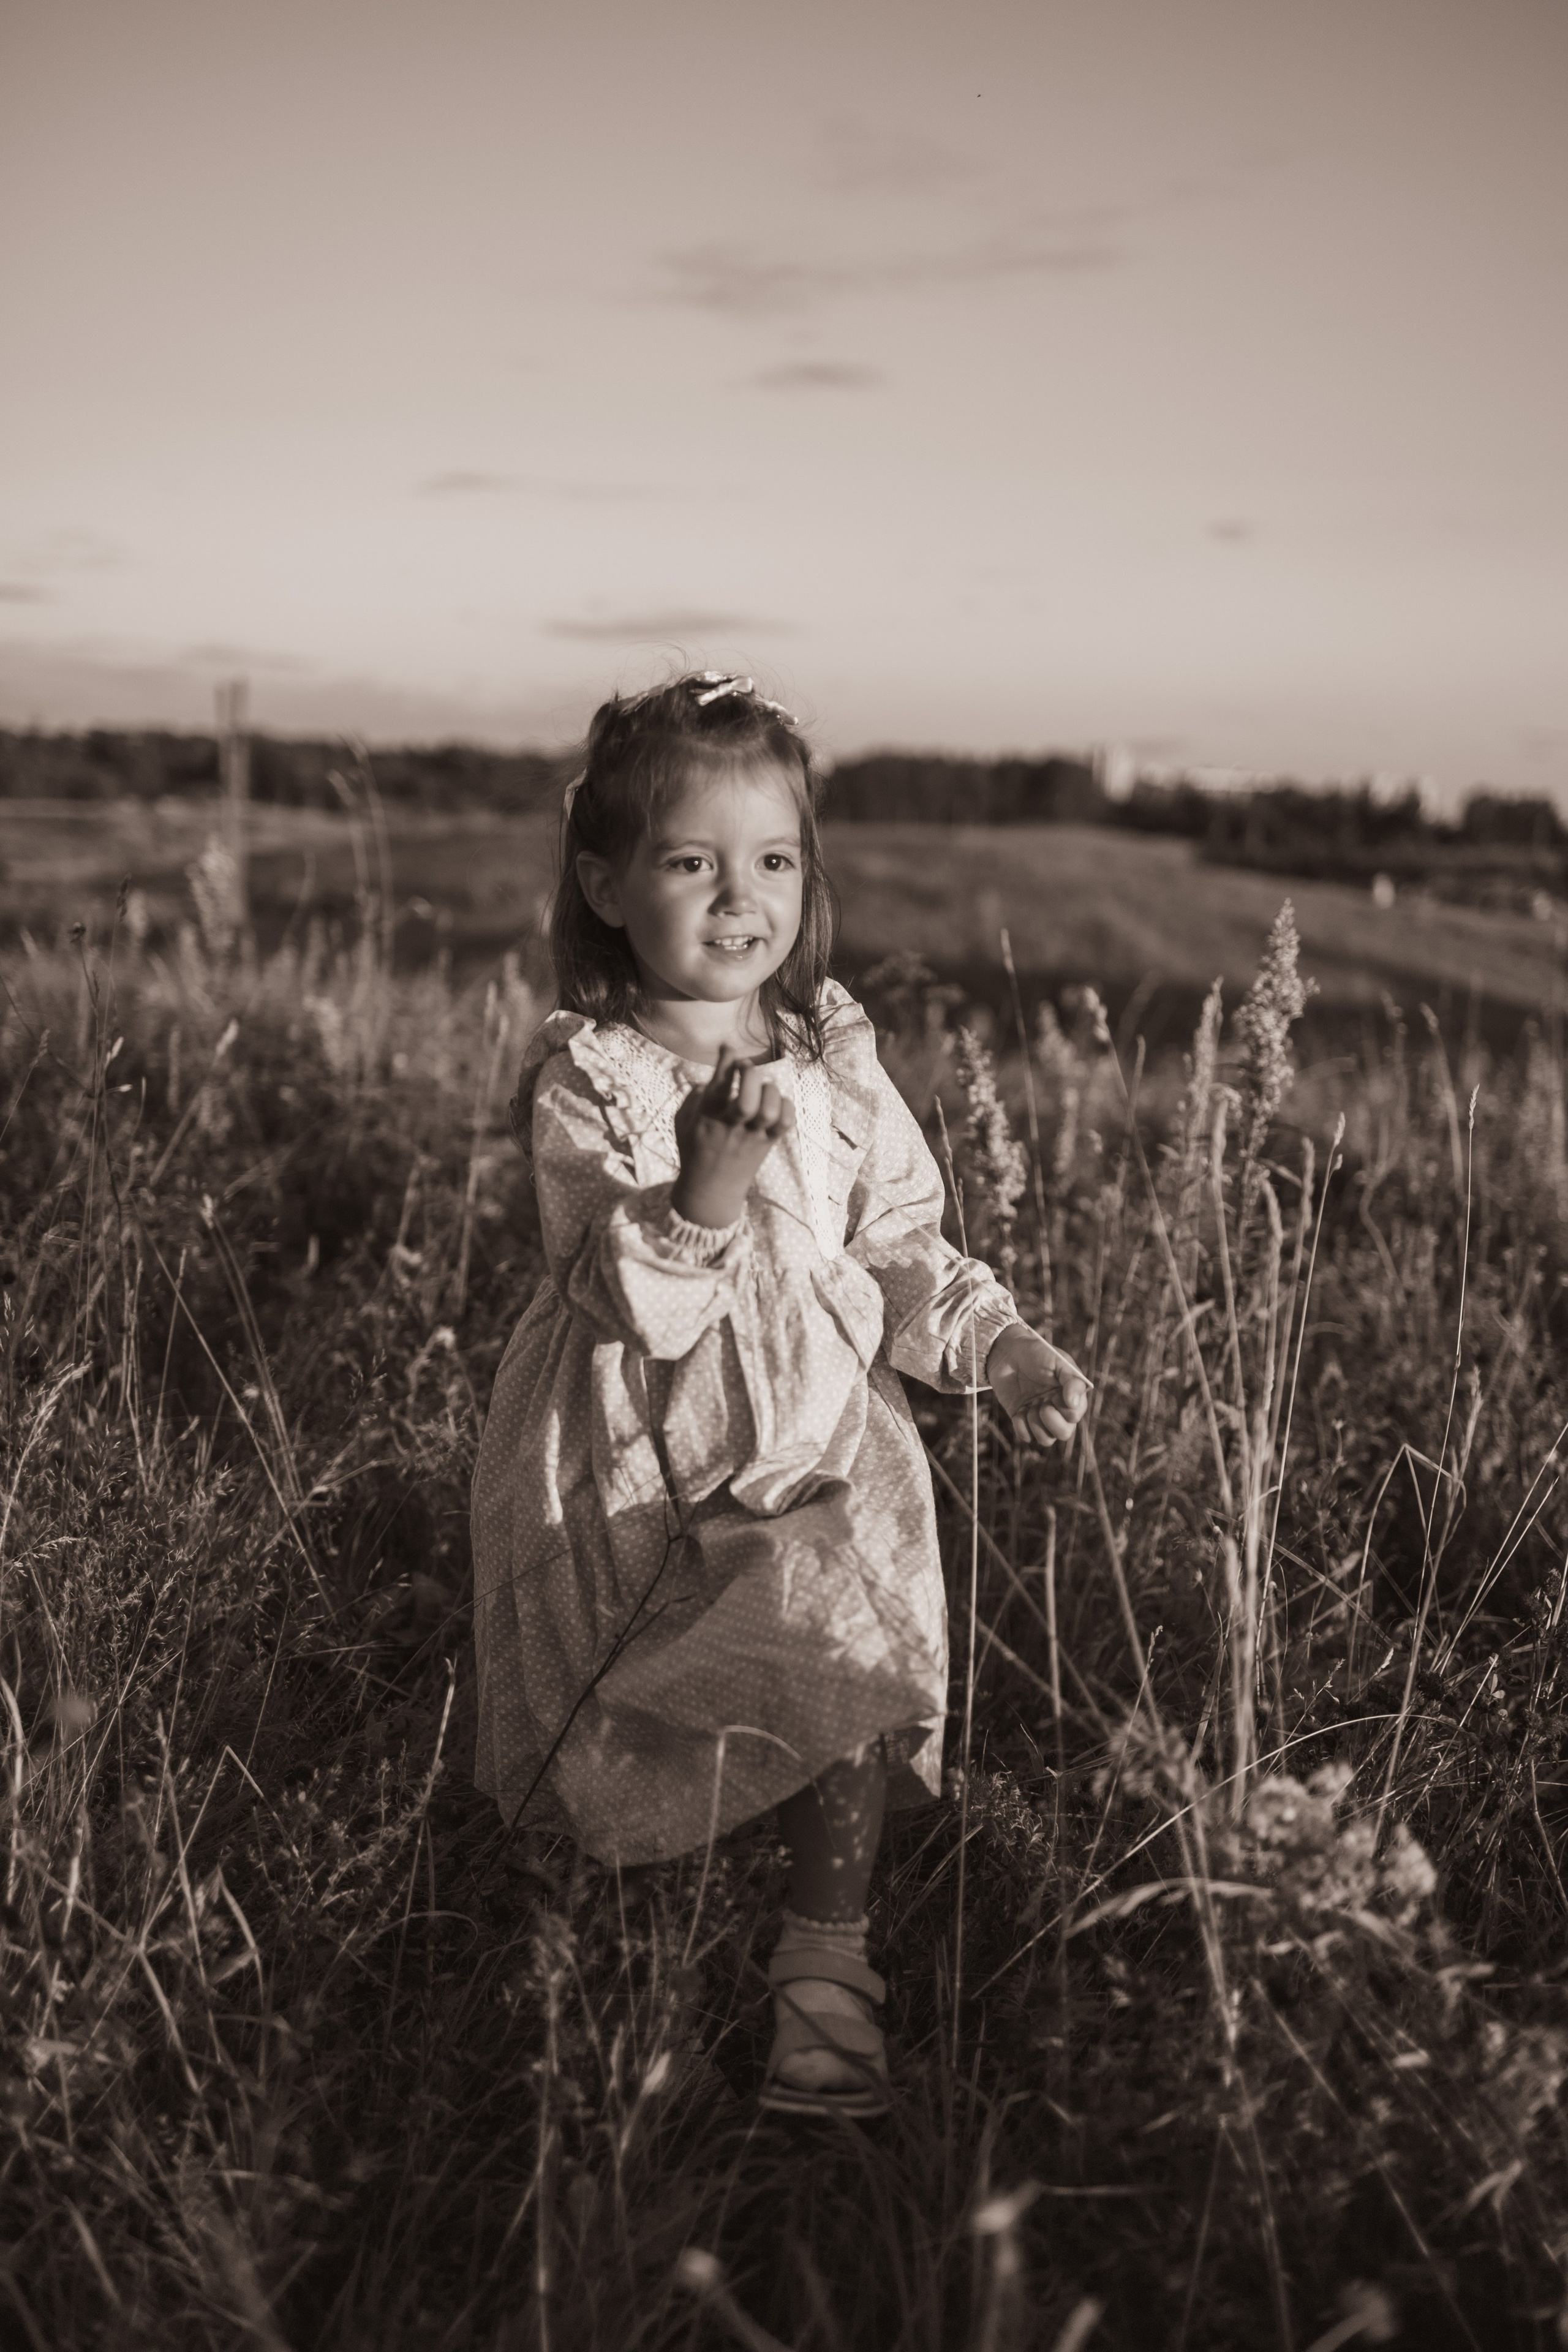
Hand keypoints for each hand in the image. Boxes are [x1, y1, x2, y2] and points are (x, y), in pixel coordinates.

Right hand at [670, 1045, 794, 1229]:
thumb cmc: (695, 1151)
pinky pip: (785, 1123)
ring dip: (769, 1090)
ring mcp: (752, 1136)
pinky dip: (785, 1106)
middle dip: (749, 1073)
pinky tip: (775, 1103)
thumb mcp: (682, 1124)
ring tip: (763, 1087)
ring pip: (768, 1110)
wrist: (711, 1191)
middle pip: (746, 1097)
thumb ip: (693, 1098)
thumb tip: (711, 1077)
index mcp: (707, 1117)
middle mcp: (731, 1126)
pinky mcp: (768, 1145)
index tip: (728, 1047)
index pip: (717, 1083)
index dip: (725, 1059)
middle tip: (745, 1067)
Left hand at [985, 1324, 1090, 1452]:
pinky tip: (1020, 1411)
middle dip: (1053, 1422)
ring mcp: (1038, 1415)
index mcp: (1070, 1395)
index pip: (1076, 1415)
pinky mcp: (1021, 1418)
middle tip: (1043, 1405)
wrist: (1007, 1351)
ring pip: (1046, 1440)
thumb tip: (1074, 1404)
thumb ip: (1072, 1381)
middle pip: (1064, 1434)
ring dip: (1037, 1425)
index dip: (1067, 1411)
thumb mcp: (1058, 1360)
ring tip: (1030, 1407)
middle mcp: (1057, 1408)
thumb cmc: (1036, 1352)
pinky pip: (1025, 1436)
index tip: (1055, 1395)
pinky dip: (1022, 1426)